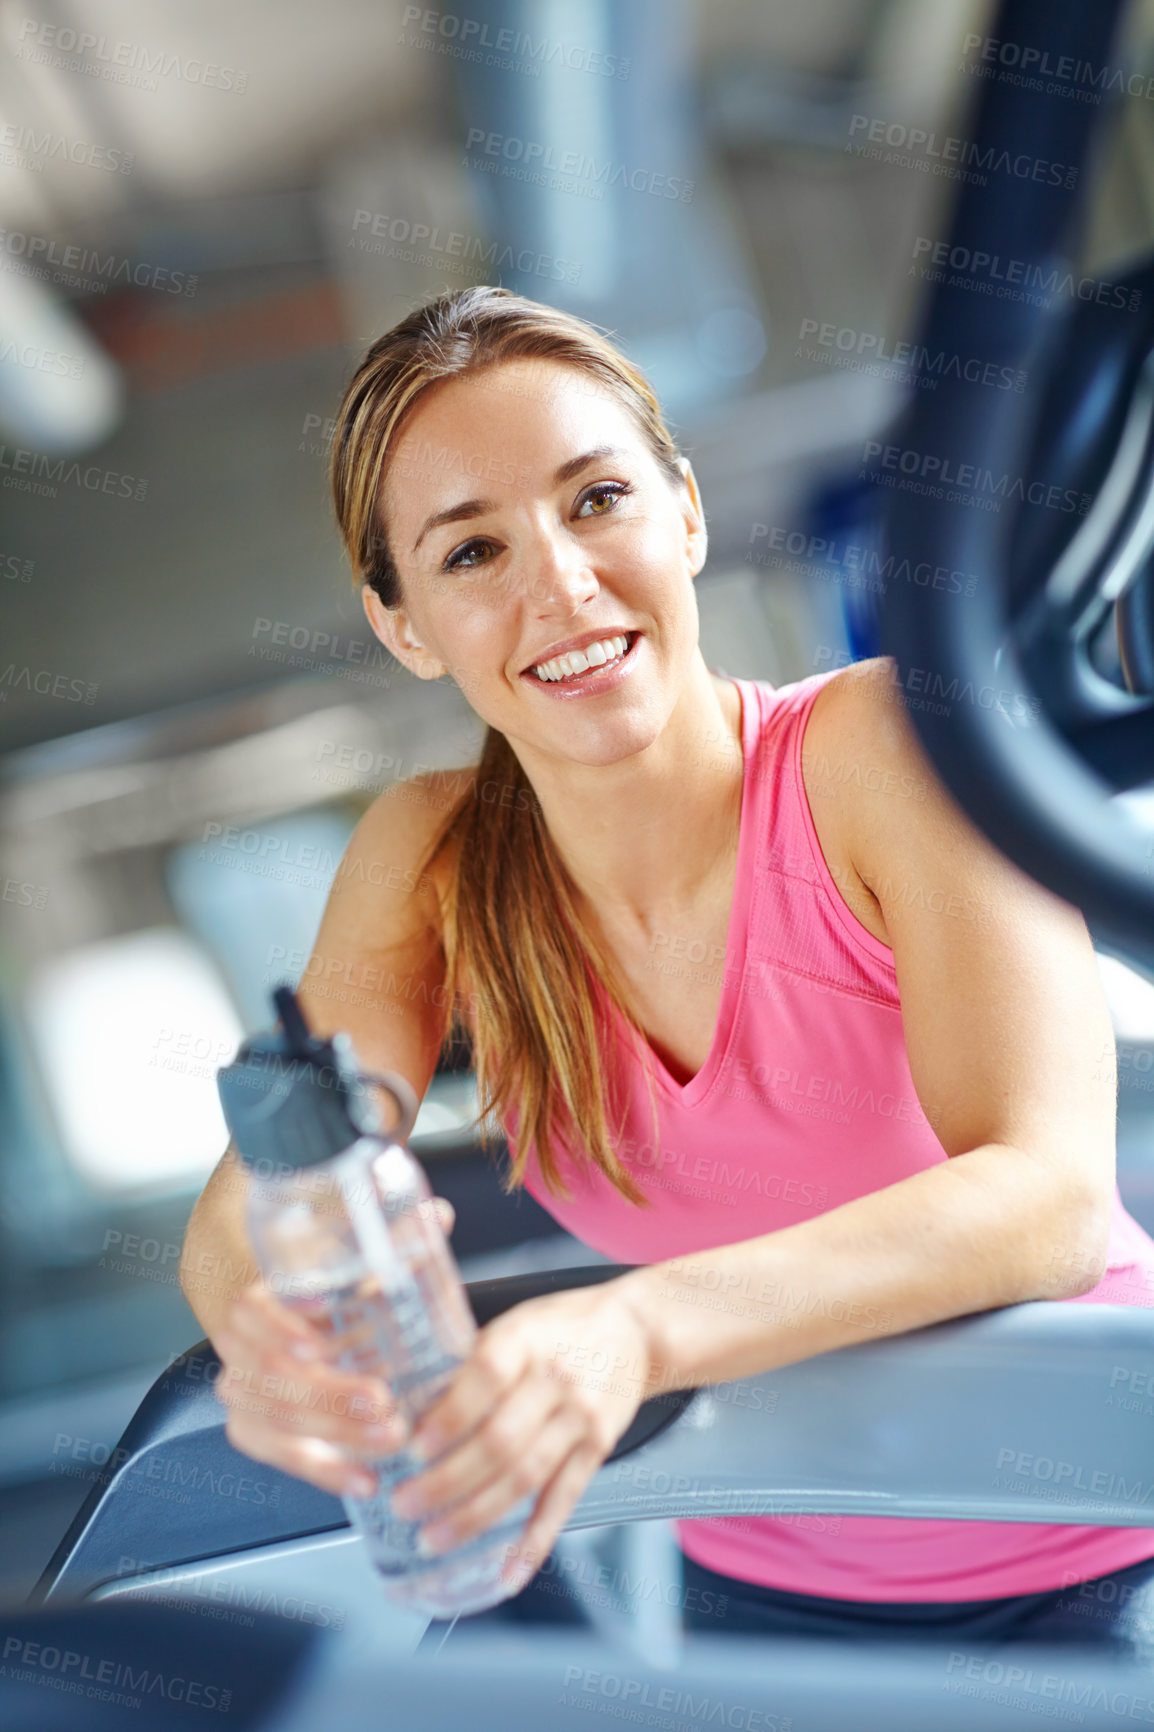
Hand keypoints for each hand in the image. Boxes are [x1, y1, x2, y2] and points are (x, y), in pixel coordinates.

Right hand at [212, 1197, 454, 1497]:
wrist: (306, 1338)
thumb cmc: (338, 1301)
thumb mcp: (361, 1271)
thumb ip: (395, 1242)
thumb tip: (438, 1215)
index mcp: (261, 1299)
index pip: (249, 1309)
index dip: (278, 1326)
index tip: (321, 1342)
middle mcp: (241, 1348)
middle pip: (269, 1375)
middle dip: (328, 1392)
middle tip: (382, 1399)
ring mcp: (244, 1394)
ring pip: (276, 1419)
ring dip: (336, 1432)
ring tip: (391, 1436)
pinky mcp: (256, 1433)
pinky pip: (282, 1458)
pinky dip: (326, 1472)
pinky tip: (366, 1478)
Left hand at [386, 1278, 654, 1591]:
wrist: (634, 1332)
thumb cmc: (560, 1326)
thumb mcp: (514, 1322)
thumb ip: (469, 1360)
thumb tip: (404, 1406)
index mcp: (526, 1339)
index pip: (486, 1378)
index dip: (449, 1417)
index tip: (411, 1448)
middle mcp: (556, 1381)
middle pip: (500, 1440)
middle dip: (447, 1480)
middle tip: (404, 1504)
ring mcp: (580, 1419)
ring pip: (525, 1476)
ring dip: (476, 1515)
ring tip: (433, 1538)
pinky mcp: (597, 1450)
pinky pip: (562, 1501)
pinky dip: (534, 1541)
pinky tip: (507, 1572)